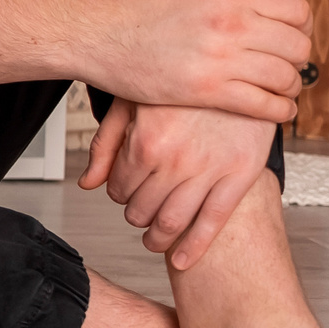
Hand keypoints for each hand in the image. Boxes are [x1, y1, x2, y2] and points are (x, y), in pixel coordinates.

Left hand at [80, 99, 273, 269]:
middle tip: (139, 212)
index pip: (118, 189)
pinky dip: (195, 248)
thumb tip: (87, 185)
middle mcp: (175, 161)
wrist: (235, 65)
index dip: (117, 194)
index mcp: (145, 142)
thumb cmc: (177, 85)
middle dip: (135, 216)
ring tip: (154, 236)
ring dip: (157, 236)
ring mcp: (210, 170)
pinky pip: (214, 222)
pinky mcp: (241, 175)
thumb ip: (105, 144)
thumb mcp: (131, 103)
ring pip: (173, 222)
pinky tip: (182, 262)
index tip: (124, 191)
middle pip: (142, 210)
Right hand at [81, 0, 309, 120]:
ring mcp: (219, 59)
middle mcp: (231, 22)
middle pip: (297, 46)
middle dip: (298, 56)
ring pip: (284, 78)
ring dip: (291, 85)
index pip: (297, 11)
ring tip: (284, 86)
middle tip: (288, 60)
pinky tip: (278, 108)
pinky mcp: (206, 90)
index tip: (292, 33)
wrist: (97, 32)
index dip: (301, 24)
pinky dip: (279, 111)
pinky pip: (263, 106)